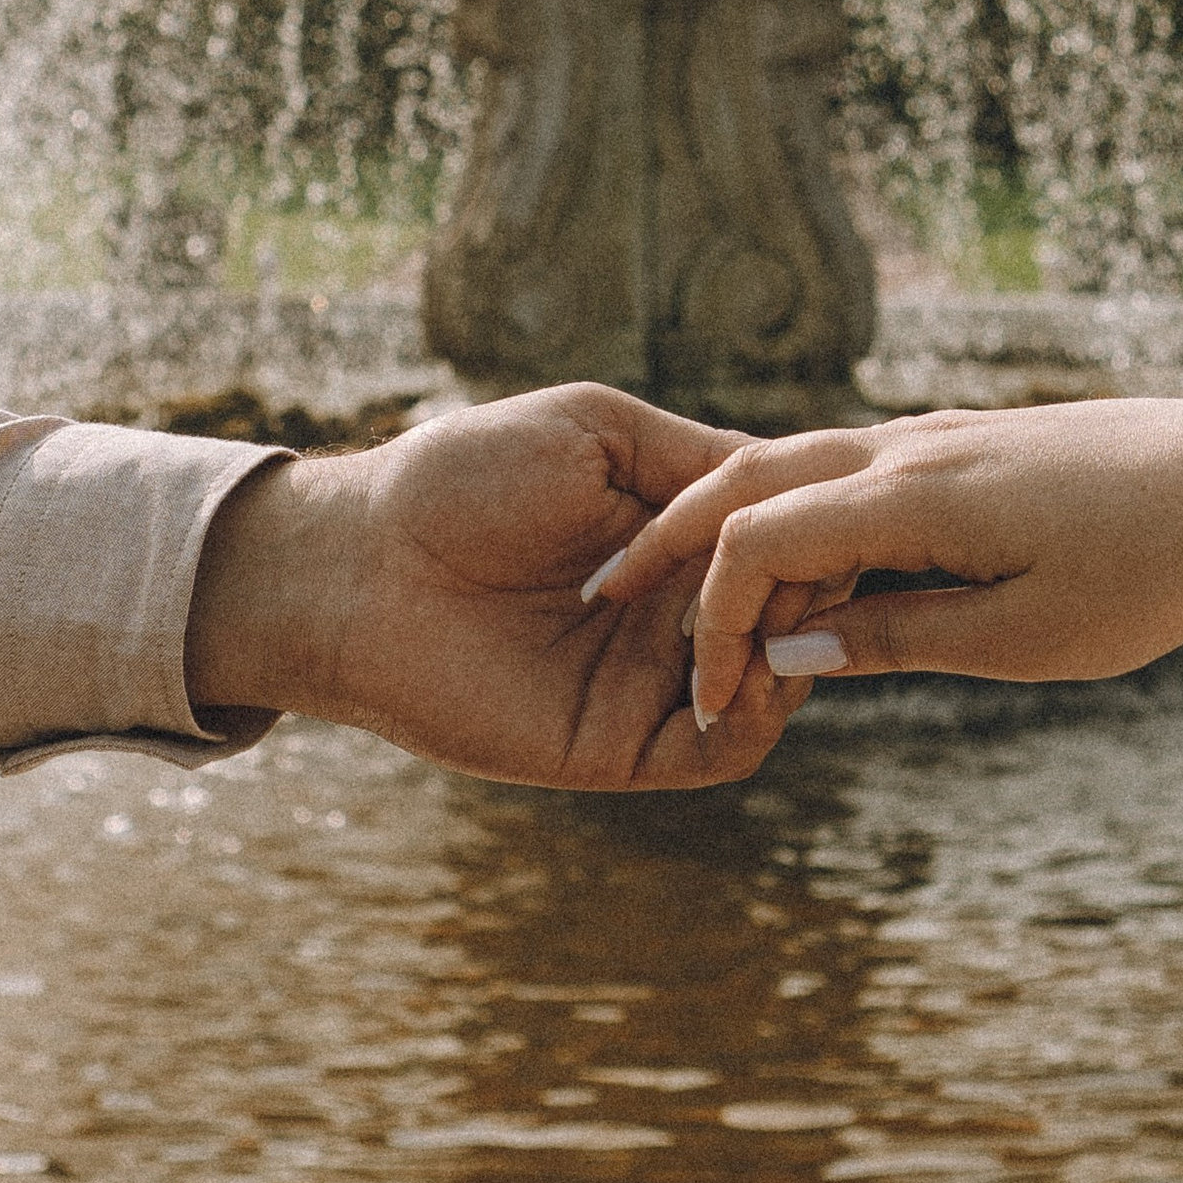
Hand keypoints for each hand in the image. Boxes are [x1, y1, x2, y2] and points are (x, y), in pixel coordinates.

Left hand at [183, 383, 814, 789]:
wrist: (362, 563)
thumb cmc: (461, 477)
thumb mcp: (596, 432)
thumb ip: (701, 459)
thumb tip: (803, 480)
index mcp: (673, 536)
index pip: (788, 540)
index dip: (816, 525)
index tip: (821, 506)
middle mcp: (674, 611)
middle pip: (798, 612)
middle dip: (812, 587)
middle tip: (791, 568)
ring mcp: (651, 681)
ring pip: (777, 685)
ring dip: (791, 646)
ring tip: (763, 613)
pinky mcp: (622, 746)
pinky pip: (724, 750)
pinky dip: (757, 714)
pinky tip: (737, 665)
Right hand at [591, 372, 1182, 727]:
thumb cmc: (1145, 569)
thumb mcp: (1021, 638)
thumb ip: (894, 641)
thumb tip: (784, 658)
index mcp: (908, 499)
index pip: (753, 544)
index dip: (706, 621)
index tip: (698, 698)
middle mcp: (905, 450)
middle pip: (747, 479)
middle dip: (670, 543)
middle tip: (609, 601)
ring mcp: (935, 436)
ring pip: (796, 464)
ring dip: (731, 523)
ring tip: (687, 590)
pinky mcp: (966, 441)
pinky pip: (850, 467)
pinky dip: (797, 509)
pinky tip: (801, 562)